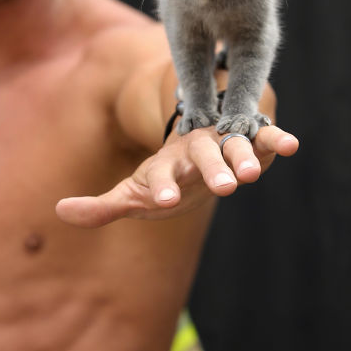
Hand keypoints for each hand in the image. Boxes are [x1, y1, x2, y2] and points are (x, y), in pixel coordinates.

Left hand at [56, 124, 298, 227]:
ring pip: (234, 147)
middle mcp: (196, 151)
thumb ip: (102, 207)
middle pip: (203, 159)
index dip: (161, 188)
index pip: (160, 176)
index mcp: (167, 165)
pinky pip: (264, 139)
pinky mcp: (249, 141)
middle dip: (213, 170)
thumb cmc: (165, 176)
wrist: (196, 142)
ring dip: (245, 158)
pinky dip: (276, 141)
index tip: (162, 202)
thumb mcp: (133, 193)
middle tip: (225, 188)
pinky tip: (291, 146)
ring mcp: (223, 143)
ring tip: (255, 174)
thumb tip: (59, 212)